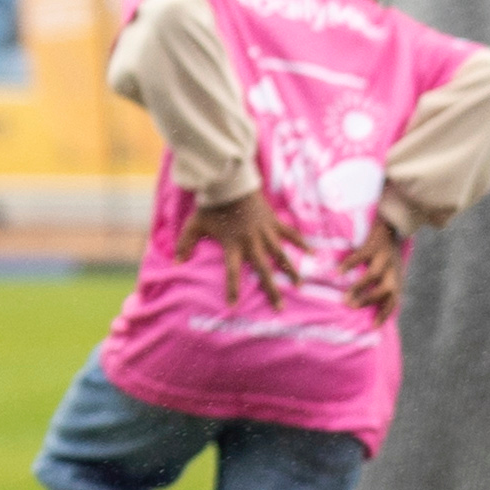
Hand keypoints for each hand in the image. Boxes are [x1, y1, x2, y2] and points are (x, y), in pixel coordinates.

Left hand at [183, 183, 298, 298]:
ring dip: (290, 271)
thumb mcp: (194, 224)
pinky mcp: (274, 221)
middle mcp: (251, 242)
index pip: (232, 272)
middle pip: (263, 270)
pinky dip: (301, 242)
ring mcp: (265, 232)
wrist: (230, 181)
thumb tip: (176, 263)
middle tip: (280, 308)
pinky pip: (290, 233)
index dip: (233, 289)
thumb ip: (185, 244)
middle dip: (272, 290)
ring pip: (281, 255)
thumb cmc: (211, 204)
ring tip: (299, 285)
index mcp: (232, 245)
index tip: (234, 306)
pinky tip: (313, 252)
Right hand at [348, 214, 413, 317]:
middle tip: (350, 307)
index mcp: (396, 278)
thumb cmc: (387, 250)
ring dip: (359, 287)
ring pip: (374, 276)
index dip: (384, 314)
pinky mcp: (375, 245)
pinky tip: (338, 271)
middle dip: (368, 301)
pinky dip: (349, 265)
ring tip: (345, 296)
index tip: (373, 327)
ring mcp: (385, 257)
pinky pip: (361, 257)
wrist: (394, 221)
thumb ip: (384, 284)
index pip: (394, 301)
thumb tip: (366, 302)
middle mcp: (393, 270)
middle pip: (385, 291)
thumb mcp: (391, 269)